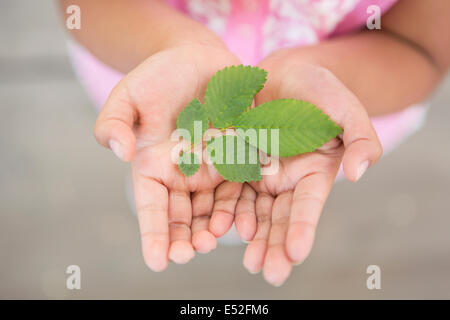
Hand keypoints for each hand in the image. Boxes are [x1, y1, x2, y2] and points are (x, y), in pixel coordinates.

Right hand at [94, 43, 243, 270]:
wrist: (198, 59)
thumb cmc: (158, 77)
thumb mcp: (128, 95)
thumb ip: (115, 123)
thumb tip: (120, 152)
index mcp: (154, 168)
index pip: (151, 208)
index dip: (153, 235)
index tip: (157, 262)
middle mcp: (183, 175)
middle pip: (183, 217)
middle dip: (185, 239)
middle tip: (190, 254)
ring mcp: (212, 169)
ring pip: (213, 208)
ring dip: (213, 228)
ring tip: (214, 240)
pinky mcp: (238, 157)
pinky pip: (241, 186)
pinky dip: (241, 205)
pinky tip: (243, 219)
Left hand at [230, 53, 382, 285]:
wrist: (280, 72)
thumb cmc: (317, 88)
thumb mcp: (344, 107)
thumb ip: (360, 139)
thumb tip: (358, 175)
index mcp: (315, 172)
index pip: (309, 205)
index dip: (303, 228)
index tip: (296, 253)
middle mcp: (288, 180)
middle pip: (281, 218)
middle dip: (277, 246)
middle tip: (270, 273)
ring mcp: (261, 175)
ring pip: (255, 212)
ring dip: (252, 238)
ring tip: (250, 263)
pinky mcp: (237, 165)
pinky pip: (231, 190)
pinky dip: (228, 210)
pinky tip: (222, 229)